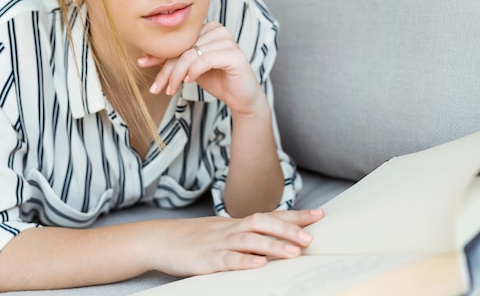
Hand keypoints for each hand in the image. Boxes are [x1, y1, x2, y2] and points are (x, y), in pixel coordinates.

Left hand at [138, 22, 262, 114]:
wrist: (241, 97)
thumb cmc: (217, 80)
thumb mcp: (189, 69)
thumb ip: (173, 60)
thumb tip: (144, 56)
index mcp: (207, 29)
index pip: (178, 40)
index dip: (159, 53)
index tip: (142, 63)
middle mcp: (217, 30)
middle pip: (182, 47)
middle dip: (166, 69)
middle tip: (156, 87)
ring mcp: (227, 41)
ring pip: (190, 54)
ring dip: (176, 74)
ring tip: (171, 89)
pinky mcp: (234, 55)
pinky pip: (205, 60)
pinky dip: (193, 72)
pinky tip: (189, 81)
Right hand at [149, 209, 324, 276]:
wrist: (159, 240)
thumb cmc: (194, 238)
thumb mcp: (222, 232)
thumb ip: (246, 234)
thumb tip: (275, 238)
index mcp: (236, 224)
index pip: (270, 216)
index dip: (295, 216)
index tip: (320, 215)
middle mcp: (230, 229)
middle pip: (263, 223)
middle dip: (289, 229)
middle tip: (312, 237)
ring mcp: (218, 243)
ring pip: (249, 241)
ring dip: (273, 246)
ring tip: (295, 252)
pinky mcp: (206, 260)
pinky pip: (227, 260)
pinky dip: (244, 262)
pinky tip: (259, 265)